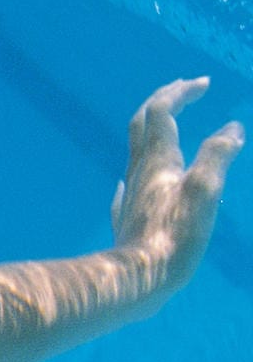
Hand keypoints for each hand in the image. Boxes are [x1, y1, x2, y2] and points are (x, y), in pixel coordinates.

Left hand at [111, 77, 243, 301]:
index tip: (203, 82)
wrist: (138, 278)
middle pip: (143, 124)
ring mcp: (132, 194)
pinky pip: (131, 185)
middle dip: (164, 100)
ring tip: (169, 127)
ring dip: (155, 131)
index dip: (181, 92)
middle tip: (184, 88)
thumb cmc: (175, 237)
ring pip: (137, 152)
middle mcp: (139, 172)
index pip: (162, 112)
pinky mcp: (129, 217)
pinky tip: (135, 180)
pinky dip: (141, 169)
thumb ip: (217, 156)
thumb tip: (232, 128)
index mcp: (157, 161)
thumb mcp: (205, 191)